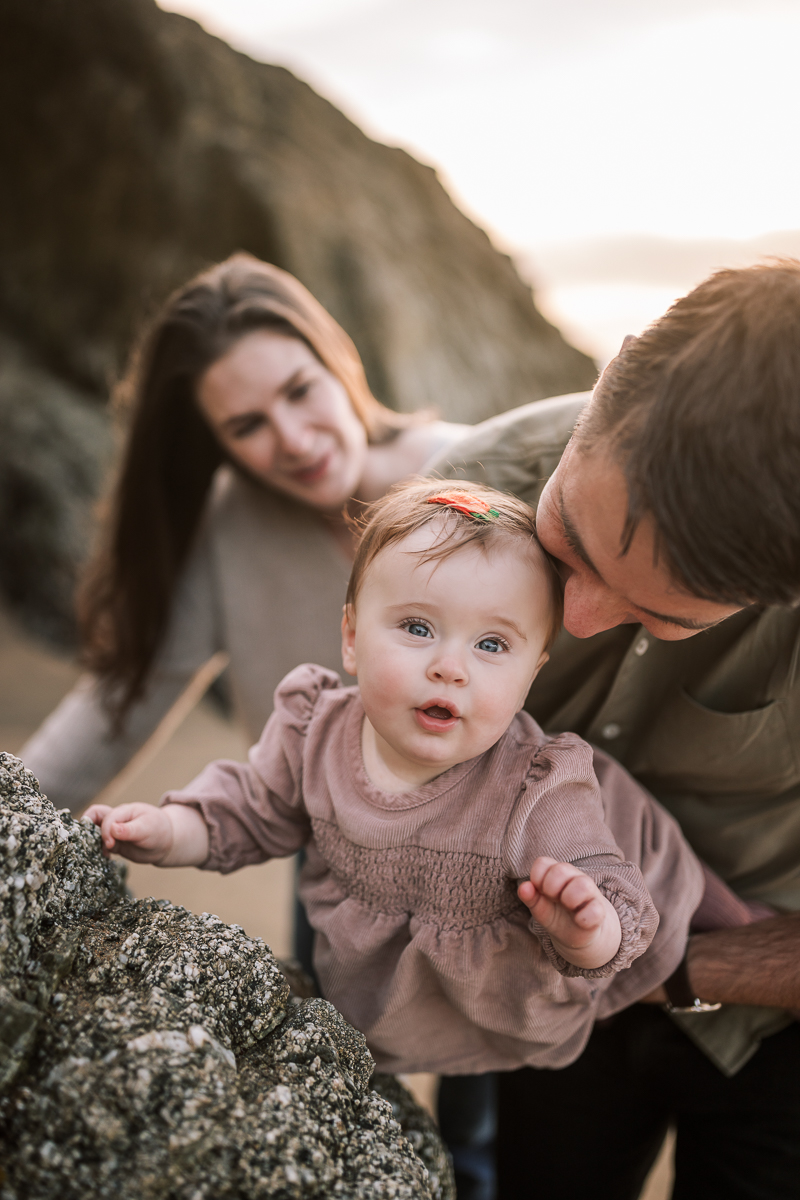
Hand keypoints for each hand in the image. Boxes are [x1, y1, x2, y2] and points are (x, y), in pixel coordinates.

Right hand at [82, 802, 209, 866]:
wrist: (166, 843)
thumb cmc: (158, 830)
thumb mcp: (147, 829)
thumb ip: (129, 830)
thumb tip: (112, 829)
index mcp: (125, 811)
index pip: (106, 816)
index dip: (105, 830)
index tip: (111, 844)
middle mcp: (117, 819)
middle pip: (94, 817)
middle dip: (89, 830)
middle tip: (95, 845)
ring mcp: (114, 831)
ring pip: (94, 831)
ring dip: (92, 841)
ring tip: (100, 853)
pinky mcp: (114, 843)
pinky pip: (100, 844)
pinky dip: (98, 850)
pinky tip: (106, 857)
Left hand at [519, 856, 621, 969]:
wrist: (580, 935)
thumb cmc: (557, 915)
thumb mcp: (540, 908)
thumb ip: (531, 898)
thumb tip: (523, 887)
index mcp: (556, 874)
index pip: (543, 863)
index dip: (537, 878)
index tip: (541, 893)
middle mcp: (574, 878)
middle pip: (561, 869)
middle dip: (551, 887)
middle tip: (554, 899)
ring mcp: (590, 892)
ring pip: (582, 885)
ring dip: (569, 899)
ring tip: (569, 908)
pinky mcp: (600, 911)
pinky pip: (595, 910)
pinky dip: (583, 918)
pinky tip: (579, 921)